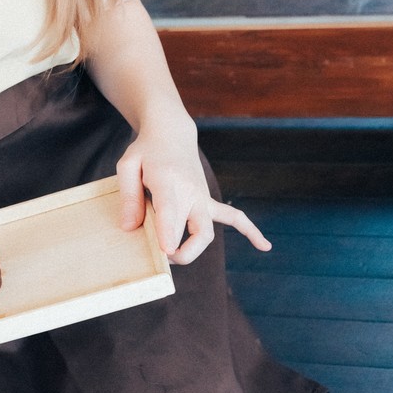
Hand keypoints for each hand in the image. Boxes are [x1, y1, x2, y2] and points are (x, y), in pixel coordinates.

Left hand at [115, 131, 272, 264]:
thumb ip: (128, 196)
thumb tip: (130, 228)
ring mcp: (202, 198)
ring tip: (176, 258)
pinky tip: (264, 246)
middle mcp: (190, 192)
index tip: (168, 251)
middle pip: (192, 229)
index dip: (169, 232)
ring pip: (207, 231)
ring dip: (195, 250)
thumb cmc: (145, 151)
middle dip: (178, 251)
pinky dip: (250, 230)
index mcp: (167, 181)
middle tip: (158, 257)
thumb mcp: (128, 166)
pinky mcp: (208, 201)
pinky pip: (234, 216)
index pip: (171, 211)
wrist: (171, 134)